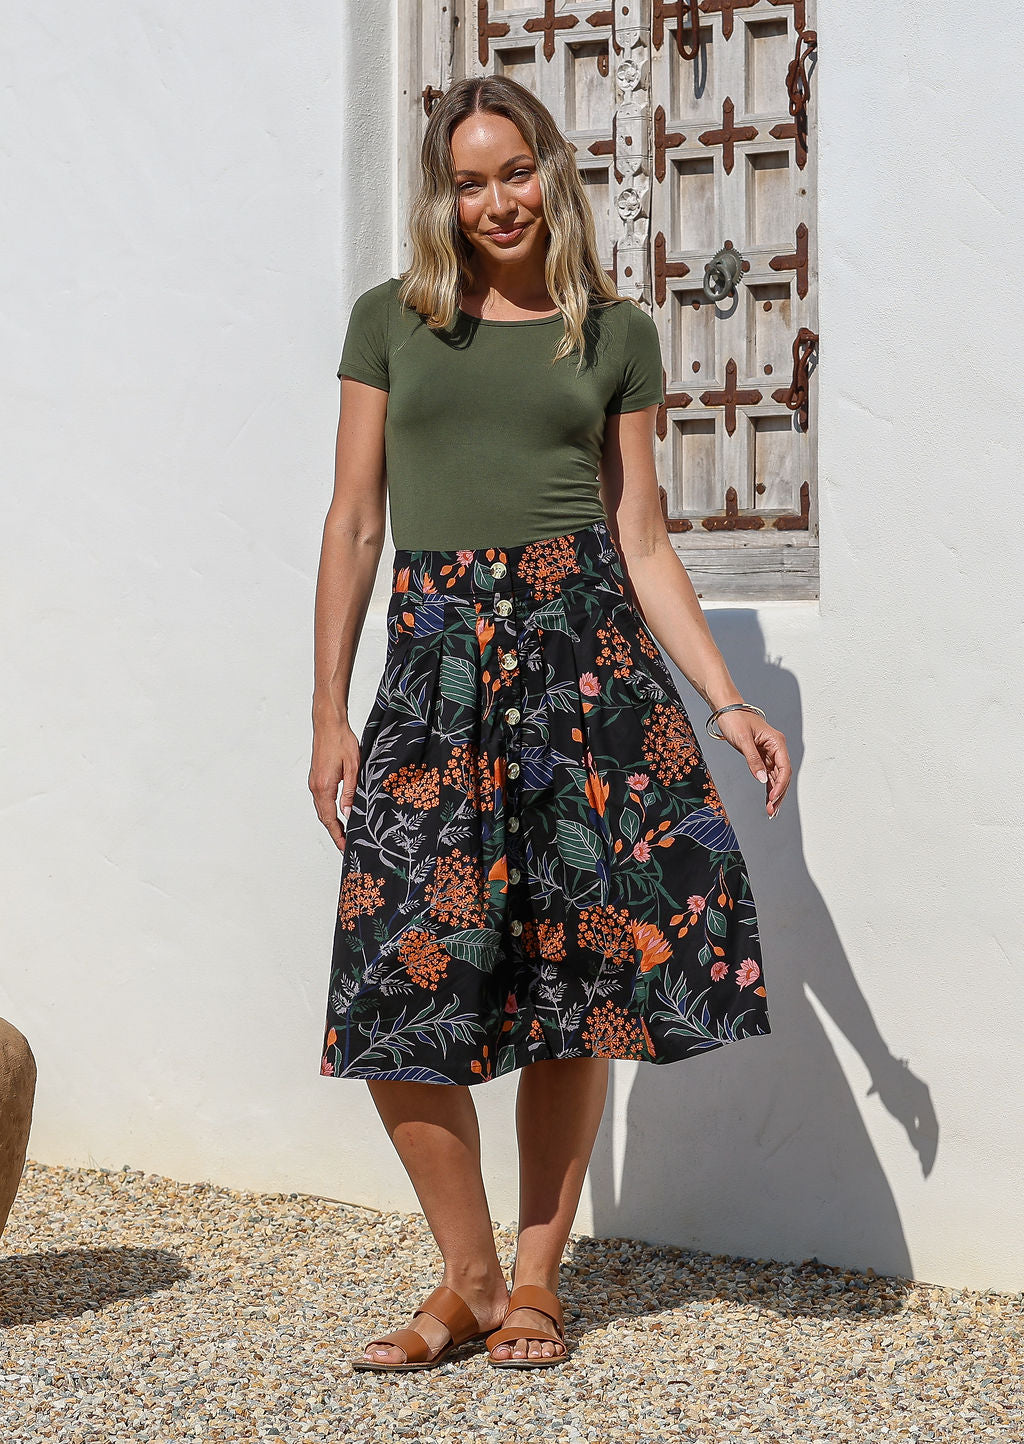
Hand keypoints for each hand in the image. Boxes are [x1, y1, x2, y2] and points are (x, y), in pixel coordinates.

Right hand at [309, 716, 360, 851]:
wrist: (328, 723)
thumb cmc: (341, 741)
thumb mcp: (353, 767)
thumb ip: (351, 792)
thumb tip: (349, 813)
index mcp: (324, 787)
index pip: (330, 818)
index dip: (337, 834)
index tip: (343, 846)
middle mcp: (316, 787)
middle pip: (324, 817)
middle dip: (334, 832)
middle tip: (345, 844)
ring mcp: (314, 782)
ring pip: (322, 809)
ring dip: (332, 822)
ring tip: (344, 832)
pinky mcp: (316, 777)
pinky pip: (322, 800)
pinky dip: (329, 811)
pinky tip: (338, 813)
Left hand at [712, 708, 790, 818]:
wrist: (726, 709)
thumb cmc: (735, 719)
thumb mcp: (743, 740)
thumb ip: (753, 760)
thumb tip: (762, 779)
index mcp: (777, 742)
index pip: (784, 768)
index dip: (780, 785)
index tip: (773, 798)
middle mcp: (776, 748)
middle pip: (783, 775)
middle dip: (779, 793)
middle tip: (773, 810)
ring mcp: (770, 753)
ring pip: (776, 777)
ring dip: (774, 793)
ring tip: (772, 810)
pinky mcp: (762, 756)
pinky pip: (768, 774)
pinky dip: (768, 786)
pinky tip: (769, 799)